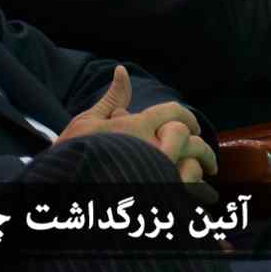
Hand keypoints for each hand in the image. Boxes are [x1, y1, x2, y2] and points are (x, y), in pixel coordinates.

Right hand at [56, 66, 216, 184]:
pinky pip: (190, 196)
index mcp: (137, 127)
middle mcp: (153, 149)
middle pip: (189, 139)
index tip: (193, 127)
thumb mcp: (88, 121)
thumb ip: (112, 98)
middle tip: (206, 158)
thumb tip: (122, 70)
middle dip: (202, 148)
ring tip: (203, 178)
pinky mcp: (160, 200)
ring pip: (194, 169)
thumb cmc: (73, 154)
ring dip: (200, 170)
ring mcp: (159, 176)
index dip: (187, 118)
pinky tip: (201, 198)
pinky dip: (199, 196)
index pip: (174, 113)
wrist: (63, 192)